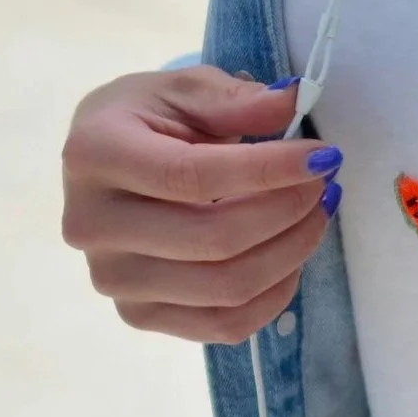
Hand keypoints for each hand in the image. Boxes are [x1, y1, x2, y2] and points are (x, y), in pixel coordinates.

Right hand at [61, 67, 341, 343]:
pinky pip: (225, 325)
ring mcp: (113, 279)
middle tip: (326, 184)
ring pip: (226, 288)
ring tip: (317, 214)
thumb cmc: (151, 120)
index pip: (193, 176)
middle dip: (290, 211)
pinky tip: (291, 256)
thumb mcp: (187, 91)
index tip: (324, 157)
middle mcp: (91, 225)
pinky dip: (275, 294)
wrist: (111, 164)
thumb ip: (237, 100)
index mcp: (94, 156)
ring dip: (292, 251)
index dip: (269, 170)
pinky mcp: (139, 315)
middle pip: (214, 241)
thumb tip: (293, 102)